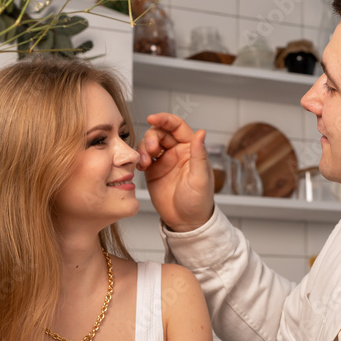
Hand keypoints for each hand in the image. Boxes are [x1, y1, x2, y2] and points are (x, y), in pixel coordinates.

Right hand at [136, 112, 213, 230]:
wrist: (186, 222)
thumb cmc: (198, 202)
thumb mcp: (200, 178)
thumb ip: (199, 154)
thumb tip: (201, 132)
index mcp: (190, 149)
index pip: (177, 127)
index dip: (165, 119)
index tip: (152, 118)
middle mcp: (177, 152)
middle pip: (160, 132)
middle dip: (152, 136)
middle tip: (151, 150)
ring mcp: (164, 161)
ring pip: (149, 143)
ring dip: (144, 147)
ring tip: (145, 162)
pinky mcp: (153, 171)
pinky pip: (143, 157)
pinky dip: (139, 157)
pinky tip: (140, 166)